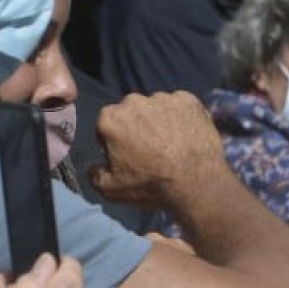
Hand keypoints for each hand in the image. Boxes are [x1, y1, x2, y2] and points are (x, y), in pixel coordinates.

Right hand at [92, 91, 229, 210]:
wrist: (196, 182)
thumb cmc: (150, 185)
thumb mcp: (111, 189)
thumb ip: (94, 175)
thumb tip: (92, 166)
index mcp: (110, 118)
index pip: (108, 126)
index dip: (116, 142)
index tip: (128, 156)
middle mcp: (134, 101)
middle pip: (131, 113)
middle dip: (137, 127)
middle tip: (152, 150)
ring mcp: (163, 98)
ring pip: (156, 108)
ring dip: (159, 121)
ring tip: (172, 144)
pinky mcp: (189, 99)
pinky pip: (180, 106)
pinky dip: (182, 117)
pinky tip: (187, 136)